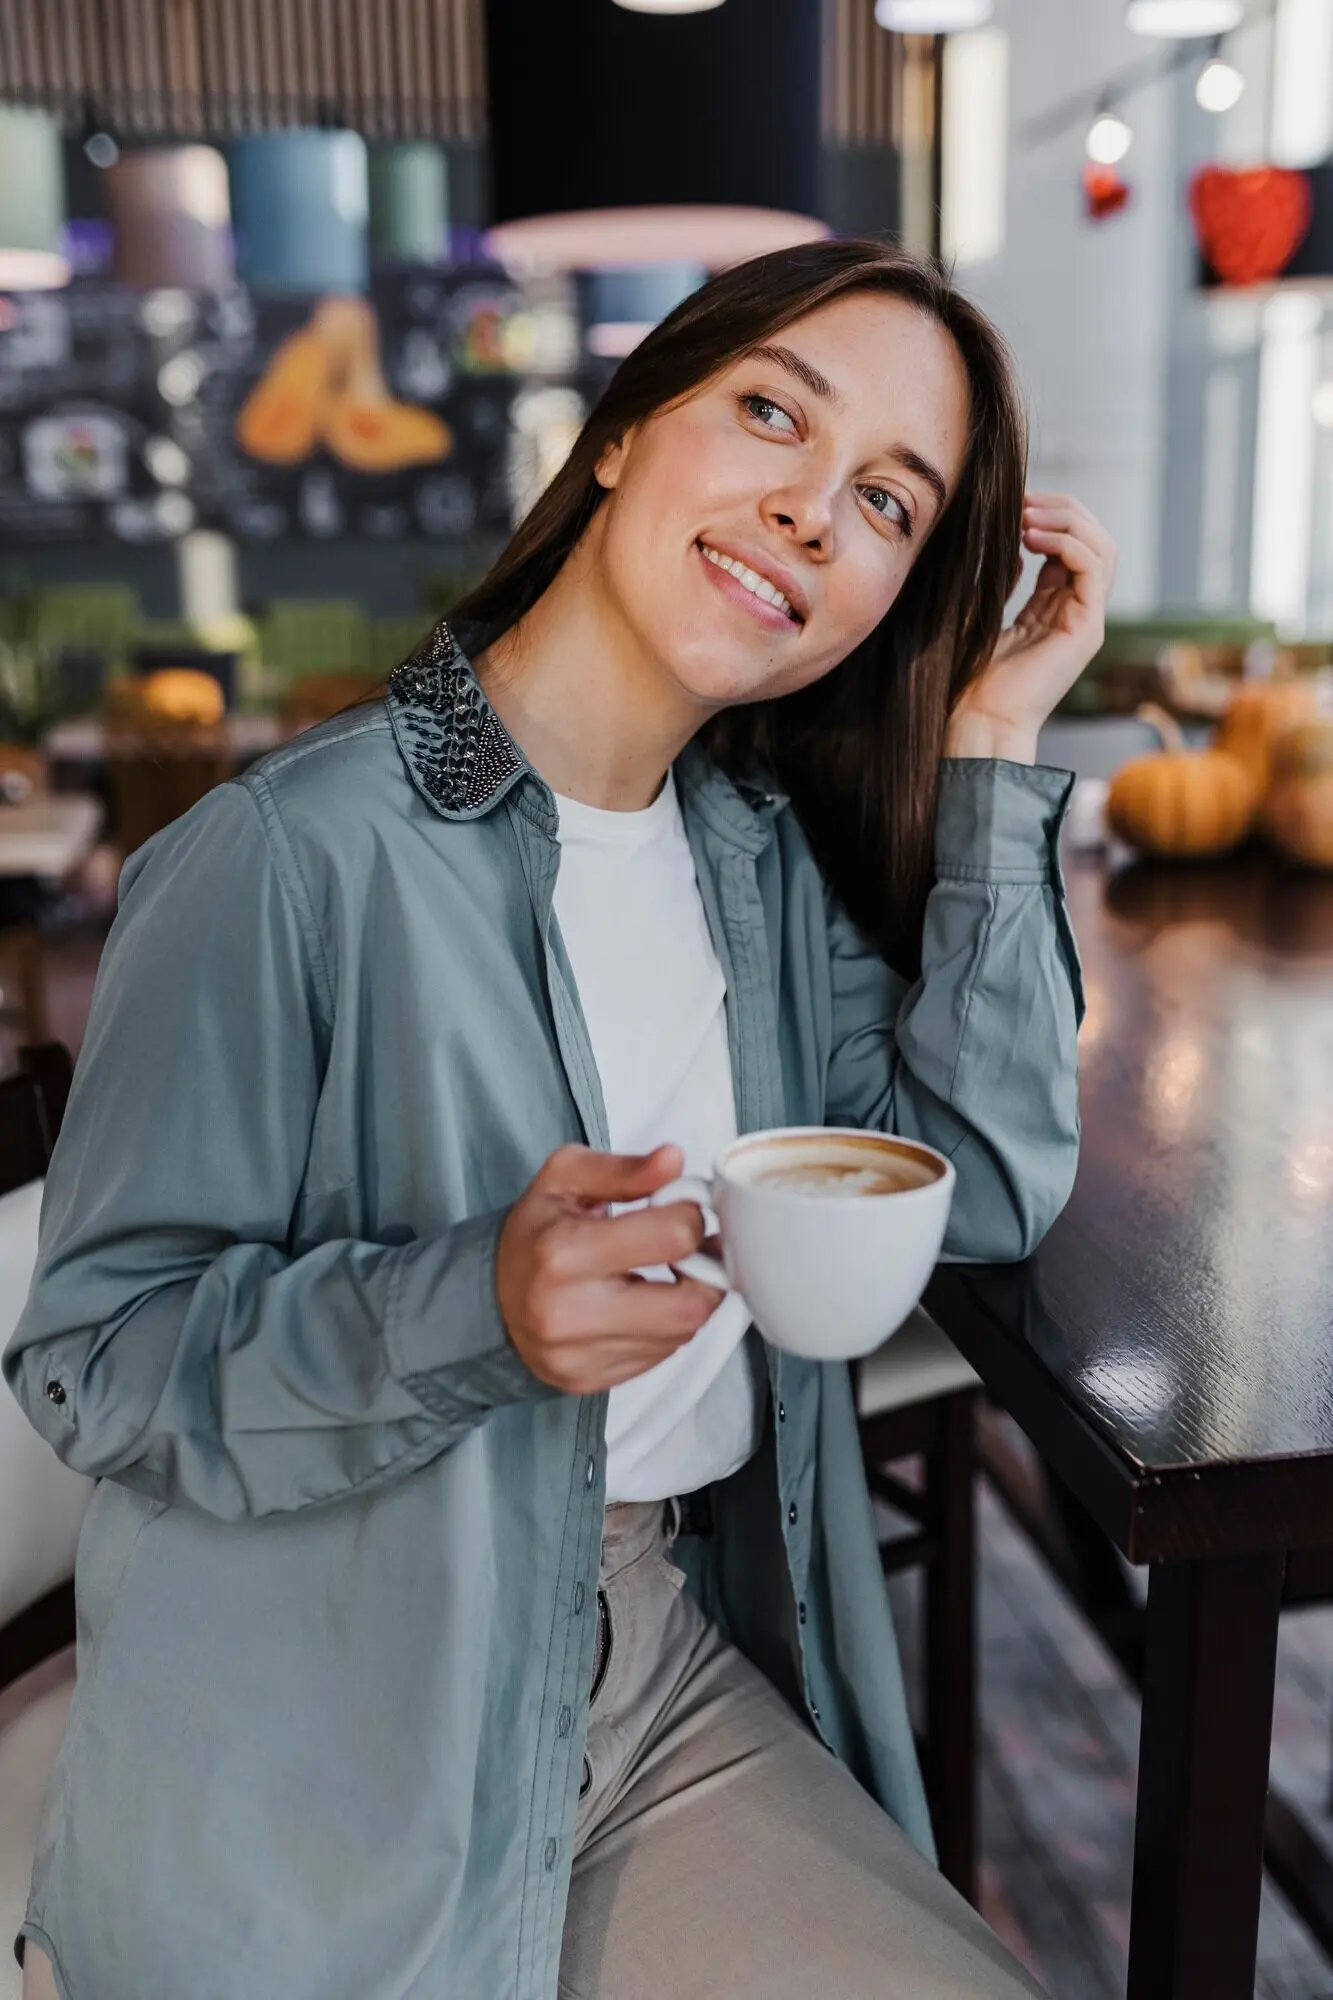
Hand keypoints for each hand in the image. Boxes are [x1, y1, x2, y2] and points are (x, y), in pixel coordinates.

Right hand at [496, 1143, 723, 1393]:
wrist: (489, 1300)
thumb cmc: (534, 1232)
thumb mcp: (565, 1179)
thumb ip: (624, 1168)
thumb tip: (674, 1159)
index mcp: (564, 1251)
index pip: (672, 1238)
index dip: (692, 1217)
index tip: (682, 1209)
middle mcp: (571, 1313)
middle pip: (689, 1304)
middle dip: (708, 1272)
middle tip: (696, 1250)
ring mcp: (580, 1356)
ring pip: (682, 1335)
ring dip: (690, 1300)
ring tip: (670, 1274)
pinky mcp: (589, 1383)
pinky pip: (660, 1357)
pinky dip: (667, 1328)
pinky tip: (646, 1304)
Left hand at [945, 493, 1117, 763]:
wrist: (977, 720)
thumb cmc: (970, 675)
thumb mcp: (982, 612)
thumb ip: (1000, 577)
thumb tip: (1012, 542)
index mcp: (1054, 607)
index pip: (1071, 545)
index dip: (1049, 516)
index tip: (1014, 504)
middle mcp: (1077, 611)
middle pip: (1094, 540)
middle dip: (1063, 510)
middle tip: (1024, 501)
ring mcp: (1086, 621)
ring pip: (1102, 547)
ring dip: (1068, 520)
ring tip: (1028, 516)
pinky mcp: (1087, 630)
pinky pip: (1094, 568)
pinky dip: (1068, 542)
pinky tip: (1032, 537)